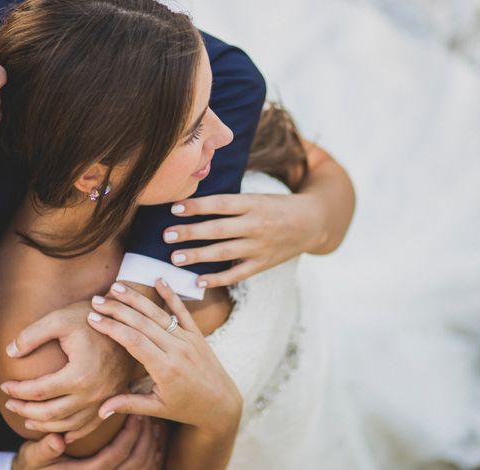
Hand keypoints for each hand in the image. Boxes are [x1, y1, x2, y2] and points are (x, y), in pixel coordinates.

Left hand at [2, 300, 137, 441]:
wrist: (128, 320)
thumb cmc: (91, 316)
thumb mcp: (59, 318)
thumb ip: (31, 335)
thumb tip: (9, 352)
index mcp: (79, 375)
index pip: (39, 391)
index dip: (17, 390)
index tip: (4, 385)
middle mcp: (93, 393)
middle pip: (50, 414)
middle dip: (25, 410)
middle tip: (9, 403)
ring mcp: (105, 400)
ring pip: (68, 425)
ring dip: (44, 426)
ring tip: (27, 418)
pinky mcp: (112, 400)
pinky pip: (90, 426)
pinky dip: (71, 432)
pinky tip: (60, 431)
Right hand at [12, 415, 164, 469]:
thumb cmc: (33, 465)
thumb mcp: (32, 457)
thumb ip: (43, 450)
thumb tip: (56, 440)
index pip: (115, 457)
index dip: (129, 436)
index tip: (136, 414)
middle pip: (135, 465)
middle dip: (146, 440)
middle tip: (148, 416)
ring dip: (152, 448)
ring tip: (153, 426)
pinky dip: (152, 458)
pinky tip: (154, 441)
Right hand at [87, 279, 241, 435]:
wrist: (221, 404)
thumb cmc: (186, 408)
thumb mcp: (157, 409)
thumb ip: (129, 405)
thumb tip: (100, 411)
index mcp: (165, 369)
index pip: (133, 341)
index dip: (112, 328)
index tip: (92, 318)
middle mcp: (177, 350)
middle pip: (142, 323)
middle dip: (117, 309)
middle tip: (96, 300)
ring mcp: (189, 339)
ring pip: (158, 313)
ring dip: (136, 299)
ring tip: (116, 287)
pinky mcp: (197, 334)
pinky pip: (183, 310)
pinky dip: (171, 294)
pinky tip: (158, 279)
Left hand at [163, 192, 325, 287]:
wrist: (313, 222)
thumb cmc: (276, 206)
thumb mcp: (257, 197)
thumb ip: (230, 202)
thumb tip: (192, 205)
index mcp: (253, 203)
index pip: (220, 204)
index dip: (197, 206)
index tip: (174, 208)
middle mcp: (256, 225)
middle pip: (218, 229)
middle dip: (191, 232)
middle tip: (167, 235)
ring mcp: (260, 247)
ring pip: (225, 253)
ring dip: (198, 256)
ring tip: (175, 258)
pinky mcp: (263, 264)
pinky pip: (237, 274)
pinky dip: (218, 279)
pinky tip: (198, 282)